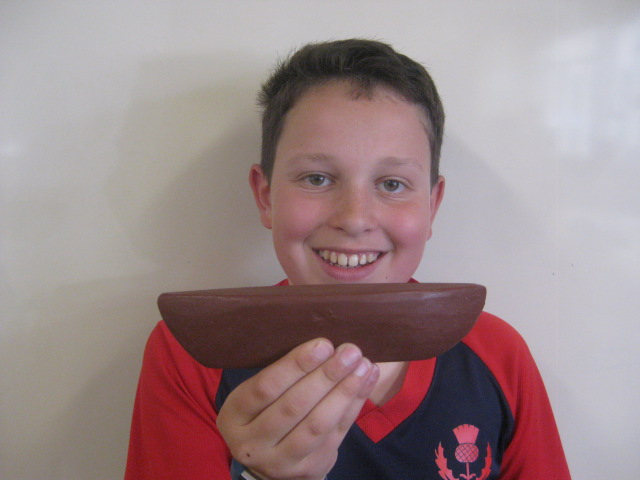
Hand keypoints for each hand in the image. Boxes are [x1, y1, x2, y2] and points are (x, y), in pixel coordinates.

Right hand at [217, 338, 378, 479]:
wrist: (270, 461)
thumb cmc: (266, 411)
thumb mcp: (256, 395)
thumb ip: (281, 374)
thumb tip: (322, 343)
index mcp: (234, 415)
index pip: (265, 387)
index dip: (295, 365)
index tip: (323, 344)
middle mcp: (252, 443)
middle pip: (293, 406)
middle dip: (326, 376)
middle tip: (350, 351)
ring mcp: (281, 461)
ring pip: (317, 424)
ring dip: (344, 391)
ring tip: (363, 365)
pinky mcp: (310, 468)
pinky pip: (337, 433)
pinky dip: (354, 404)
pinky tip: (366, 380)